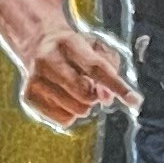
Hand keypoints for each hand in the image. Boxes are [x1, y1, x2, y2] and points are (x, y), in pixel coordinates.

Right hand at [14, 19, 137, 129]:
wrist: (38, 44)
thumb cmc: (76, 49)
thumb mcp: (97, 48)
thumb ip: (110, 70)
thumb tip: (106, 99)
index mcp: (68, 42)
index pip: (97, 68)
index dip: (117, 86)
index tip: (135, 101)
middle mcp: (47, 60)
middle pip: (85, 93)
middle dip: (96, 95)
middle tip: (92, 87)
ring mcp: (35, 80)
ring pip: (76, 110)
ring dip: (84, 106)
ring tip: (75, 91)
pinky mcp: (28, 97)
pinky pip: (63, 120)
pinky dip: (71, 114)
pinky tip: (64, 99)